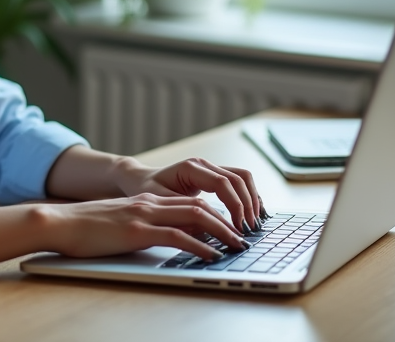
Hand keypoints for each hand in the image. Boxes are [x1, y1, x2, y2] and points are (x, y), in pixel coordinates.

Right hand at [37, 193, 246, 259]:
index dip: (214, 214)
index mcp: (146, 202)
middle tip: (243, 236)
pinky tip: (211, 254)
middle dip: (226, 221)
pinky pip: (176, 236)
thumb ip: (140, 225)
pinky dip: (199, 245)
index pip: (189, 203)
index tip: (231, 227)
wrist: (60, 222)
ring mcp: (144, 216)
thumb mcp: (119, 222)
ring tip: (237, 245)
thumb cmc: (85, 227)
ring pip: (194, 217)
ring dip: (221, 232)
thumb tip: (160, 238)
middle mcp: (149, 205)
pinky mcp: (137, 231)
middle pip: (199, 207)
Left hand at [114, 156, 264, 232]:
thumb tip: (207, 231)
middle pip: (238, 178)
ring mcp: (210, 167)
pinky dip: (249, 196)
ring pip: (243, 177)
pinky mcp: (214, 175)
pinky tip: (252, 214)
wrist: (140, 178)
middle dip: (248, 204)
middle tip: (250, 229)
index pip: (223, 183)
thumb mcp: (160, 203)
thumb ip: (182, 214)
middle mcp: (204, 164)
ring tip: (254, 223)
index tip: (239, 227)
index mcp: (191, 168)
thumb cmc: (146, 190)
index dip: (235, 205)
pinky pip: (239, 181)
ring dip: (252, 199)